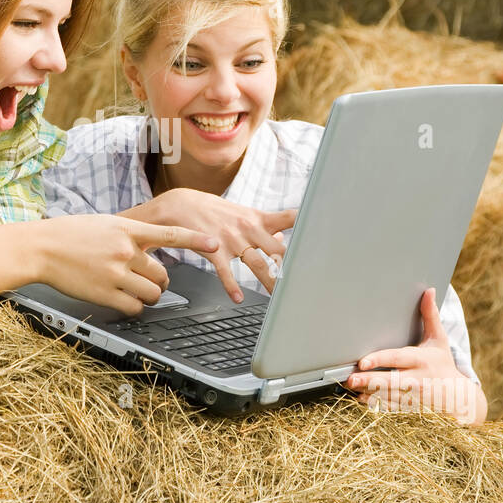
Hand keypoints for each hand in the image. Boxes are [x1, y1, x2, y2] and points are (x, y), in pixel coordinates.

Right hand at [35, 214, 218, 314]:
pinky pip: (135, 307)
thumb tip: (147, 246)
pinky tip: (121, 300)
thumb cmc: (69, 235)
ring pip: (153, 293)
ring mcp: (116, 273)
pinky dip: (133, 308)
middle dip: (160, 282)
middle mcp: (125, 251)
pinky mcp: (105, 293)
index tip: (215, 243)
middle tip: (148, 281)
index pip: (169, 234)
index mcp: (127, 229)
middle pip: (163, 274)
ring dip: (148, 296)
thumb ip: (128, 234)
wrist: (41, 247)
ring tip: (133, 291)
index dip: (196, 240)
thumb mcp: (104, 224)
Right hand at [132, 188, 296, 300]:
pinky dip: (232, 286)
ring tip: (278, 296)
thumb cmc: (213, 211)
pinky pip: (225, 271)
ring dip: (269, 281)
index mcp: (256, 218)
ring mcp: (231, 240)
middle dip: (290, 265)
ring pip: (257, 263)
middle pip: (277, 249)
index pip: (288, 218)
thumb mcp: (240, 213)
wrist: (180, 205)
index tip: (322, 232)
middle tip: (304, 281)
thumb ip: (263, 225)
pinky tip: (237, 298)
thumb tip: (282, 234)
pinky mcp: (214, 250)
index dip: (306, 223)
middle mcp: (247, 229)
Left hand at [345, 288, 483, 424]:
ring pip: (387, 397)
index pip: (397, 359)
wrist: (459, 397)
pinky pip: (389, 408)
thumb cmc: (443, 363)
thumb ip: (430, 316)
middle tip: (350, 378)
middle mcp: (417, 379)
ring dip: (368, 393)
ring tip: (350, 387)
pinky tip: (360, 399)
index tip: (363, 362)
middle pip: (390, 381)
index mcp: (421, 360)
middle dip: (369, 380)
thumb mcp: (439, 340)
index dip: (380, 360)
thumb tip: (428, 290)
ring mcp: (413, 396)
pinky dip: (375, 404)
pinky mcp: (409, 408)